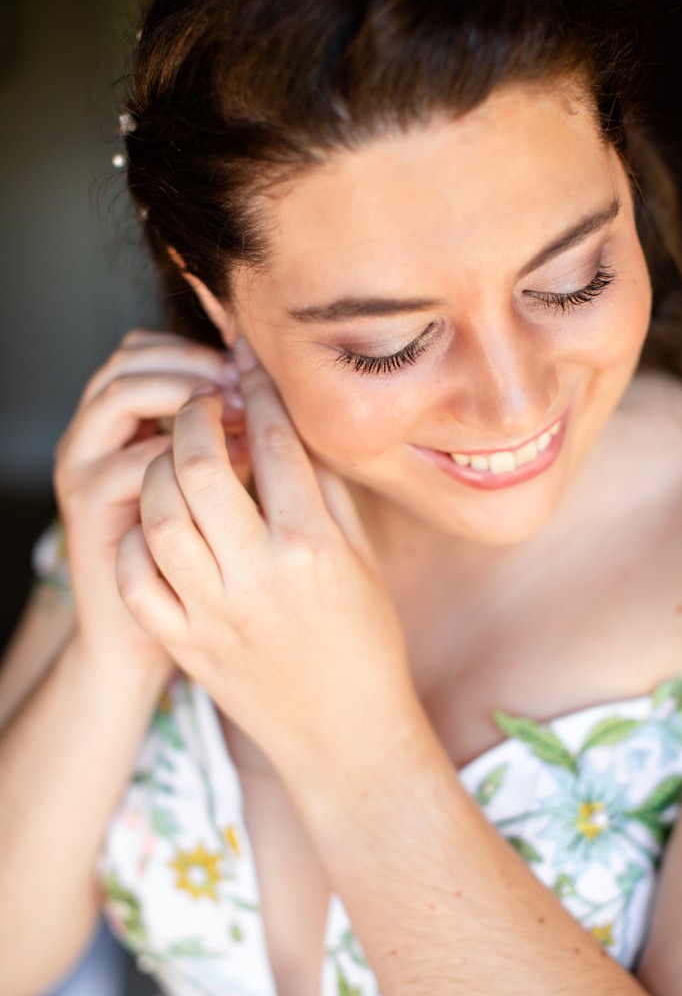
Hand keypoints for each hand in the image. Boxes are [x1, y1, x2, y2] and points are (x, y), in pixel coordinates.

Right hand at [53, 330, 239, 676]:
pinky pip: (130, 465)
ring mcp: (85, 472)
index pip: (147, 347)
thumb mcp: (210, 501)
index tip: (258, 360)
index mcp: (127, 425)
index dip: (206, 348)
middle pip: (129, 358)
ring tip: (240, 414)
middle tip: (247, 379)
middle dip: (196, 362)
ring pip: (122, 396)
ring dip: (187, 396)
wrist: (144, 648)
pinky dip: (181, 453)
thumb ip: (233, 449)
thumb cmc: (200, 573)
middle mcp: (94, 437)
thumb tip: (283, 394)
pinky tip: (232, 463)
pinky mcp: (90, 514)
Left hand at [116, 341, 411, 770]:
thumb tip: (292, 428)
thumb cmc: (367, 643)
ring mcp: (214, 611)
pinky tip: (158, 524)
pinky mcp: (184, 641)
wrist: (345, 734)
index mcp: (314, 547)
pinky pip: (136, 577)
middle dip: (197, 418)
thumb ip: (326, 493)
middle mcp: (259, 575)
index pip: (274, 444)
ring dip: (160, 472)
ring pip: (157, 515)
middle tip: (205, 404)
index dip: (259, 392)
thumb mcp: (362, 560)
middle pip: (201, 467)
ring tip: (177, 458)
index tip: (250, 366)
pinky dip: (137, 540)